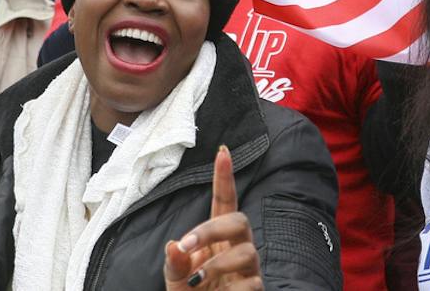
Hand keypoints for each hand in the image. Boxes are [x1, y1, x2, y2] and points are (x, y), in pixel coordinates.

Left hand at [165, 146, 258, 290]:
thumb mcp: (175, 278)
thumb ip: (174, 262)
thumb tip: (173, 245)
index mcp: (217, 237)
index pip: (224, 202)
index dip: (224, 178)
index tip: (222, 152)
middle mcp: (236, 246)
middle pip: (239, 221)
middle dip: (212, 229)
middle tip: (186, 245)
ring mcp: (249, 267)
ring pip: (247, 252)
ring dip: (217, 265)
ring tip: (195, 281)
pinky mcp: (255, 288)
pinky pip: (251, 283)